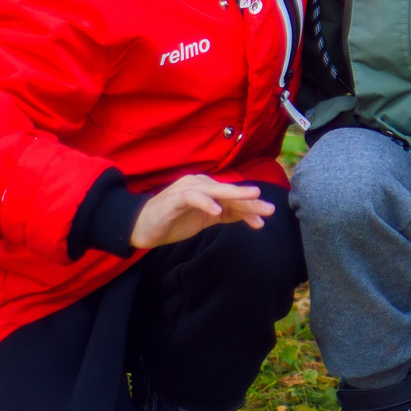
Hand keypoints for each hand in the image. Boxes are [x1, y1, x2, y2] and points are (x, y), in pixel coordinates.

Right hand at [131, 174, 272, 250]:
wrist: (142, 227)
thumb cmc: (174, 221)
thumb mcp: (204, 220)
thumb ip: (224, 215)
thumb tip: (248, 215)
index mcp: (208, 189)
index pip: (233, 198)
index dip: (249, 208)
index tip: (265, 219)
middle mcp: (200, 184)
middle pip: (229, 192)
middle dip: (250, 200)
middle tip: (269, 208)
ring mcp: (188, 188)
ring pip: (216, 190)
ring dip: (234, 196)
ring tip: (252, 198)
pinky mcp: (175, 197)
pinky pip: (193, 197)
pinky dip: (206, 202)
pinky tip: (218, 210)